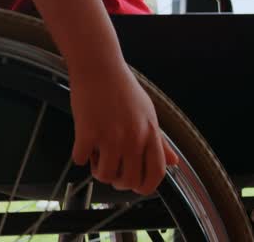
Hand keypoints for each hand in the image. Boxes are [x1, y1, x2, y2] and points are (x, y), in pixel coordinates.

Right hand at [70, 62, 178, 194]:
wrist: (98, 66)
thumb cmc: (122, 87)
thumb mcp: (147, 112)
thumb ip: (159, 141)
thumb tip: (174, 162)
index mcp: (149, 133)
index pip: (155, 174)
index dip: (144, 186)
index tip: (134, 185)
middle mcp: (132, 138)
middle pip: (128, 181)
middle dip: (117, 181)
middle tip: (110, 169)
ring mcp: (109, 136)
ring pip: (104, 175)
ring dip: (97, 170)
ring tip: (96, 154)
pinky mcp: (87, 132)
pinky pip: (80, 160)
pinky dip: (80, 156)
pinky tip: (82, 143)